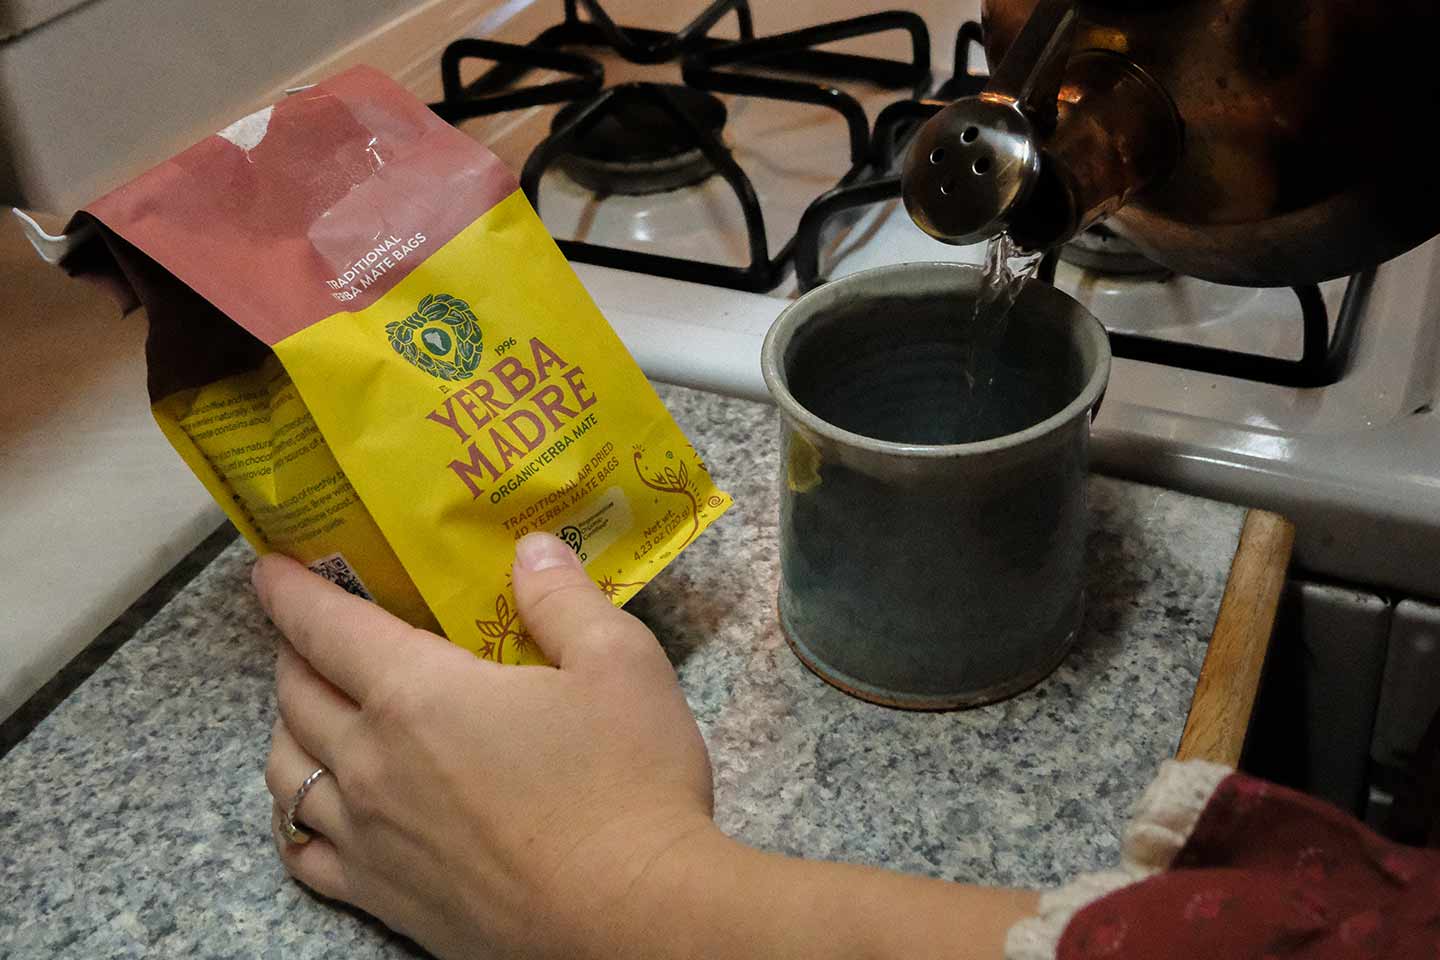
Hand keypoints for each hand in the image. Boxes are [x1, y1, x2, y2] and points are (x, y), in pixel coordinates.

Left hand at [258, 533, 715, 959]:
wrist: (633, 918)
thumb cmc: (628, 785)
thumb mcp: (620, 663)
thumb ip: (564, 599)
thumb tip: (533, 549)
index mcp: (419, 693)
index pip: (327, 626)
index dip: (292, 591)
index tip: (271, 569)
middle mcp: (372, 762)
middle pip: (296, 694)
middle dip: (294, 651)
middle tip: (312, 632)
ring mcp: (370, 837)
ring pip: (286, 771)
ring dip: (289, 728)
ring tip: (313, 711)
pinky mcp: (383, 898)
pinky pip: (304, 852)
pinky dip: (295, 818)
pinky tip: (315, 810)